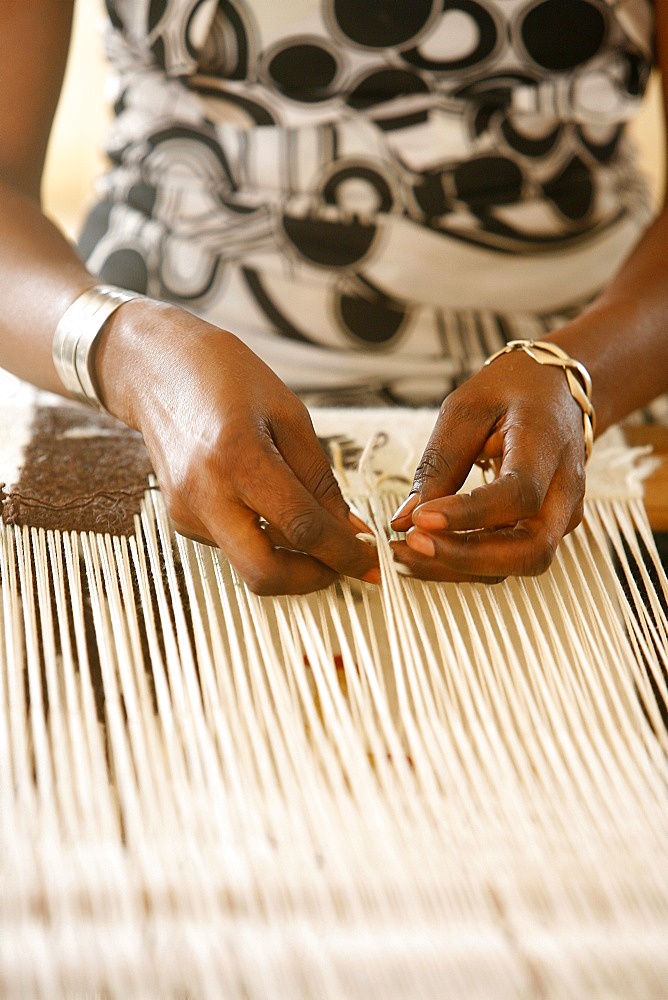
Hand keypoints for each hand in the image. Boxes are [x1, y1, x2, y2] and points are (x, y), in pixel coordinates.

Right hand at [97, 301, 378, 594]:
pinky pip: (234, 546)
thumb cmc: (224, 377)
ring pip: (250, 564)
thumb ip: (319, 478)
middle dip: (312, 579)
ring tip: (313, 526)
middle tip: (342, 563)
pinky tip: (272, 509)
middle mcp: (206, 494)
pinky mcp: (181, 519)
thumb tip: (347, 528)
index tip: (371, 560)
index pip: (301, 528)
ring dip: (291, 559)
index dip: (344, 552)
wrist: (156, 368)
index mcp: (239, 458)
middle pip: (265, 574)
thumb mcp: (289, 414)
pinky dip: (264, 540)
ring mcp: (187, 512)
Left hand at [390, 350, 587, 581]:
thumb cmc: (513, 393)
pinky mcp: (544, 530)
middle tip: (410, 546)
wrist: (557, 393)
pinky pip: (507, 559)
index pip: (520, 494)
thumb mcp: (466, 409)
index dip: (469, 514)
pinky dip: (465, 562)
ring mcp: (560, 516)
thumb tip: (404, 520)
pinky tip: (426, 551)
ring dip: (457, 567)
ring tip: (404, 553)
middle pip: (530, 549)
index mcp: (549, 446)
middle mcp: (565, 490)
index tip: (420, 519)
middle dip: (466, 558)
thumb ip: (439, 464)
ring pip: (516, 564)